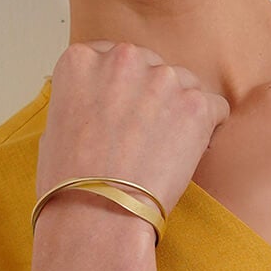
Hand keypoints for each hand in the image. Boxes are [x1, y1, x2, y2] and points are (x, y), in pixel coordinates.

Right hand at [37, 38, 230, 224]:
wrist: (97, 212)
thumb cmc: (69, 180)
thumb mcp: (55, 123)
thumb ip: (84, 97)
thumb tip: (102, 103)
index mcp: (82, 59)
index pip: (113, 58)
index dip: (122, 89)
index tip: (123, 113)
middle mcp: (123, 58)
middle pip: (152, 68)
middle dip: (152, 97)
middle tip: (144, 137)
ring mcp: (163, 78)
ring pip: (185, 85)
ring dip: (180, 111)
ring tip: (164, 150)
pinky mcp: (195, 104)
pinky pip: (215, 107)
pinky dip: (208, 129)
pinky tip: (189, 152)